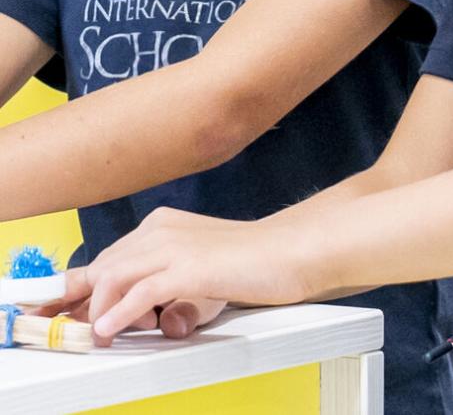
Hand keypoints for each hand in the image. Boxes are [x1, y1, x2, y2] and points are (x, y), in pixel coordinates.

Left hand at [61, 206, 313, 340]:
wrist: (287, 250)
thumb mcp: (196, 269)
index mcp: (162, 225)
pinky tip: (109, 329)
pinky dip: (120, 313)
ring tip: (93, 337)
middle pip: (102, 266)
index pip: (108, 257)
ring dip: (96, 311)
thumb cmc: (249, 263)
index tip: (55, 310)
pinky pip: (141, 292)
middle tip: (64, 330)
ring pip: (114, 276)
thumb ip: (165, 286)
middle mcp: (162, 229)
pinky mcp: (189, 267)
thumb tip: (143, 316)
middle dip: (77, 301)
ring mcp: (175, 245)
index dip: (77, 286)